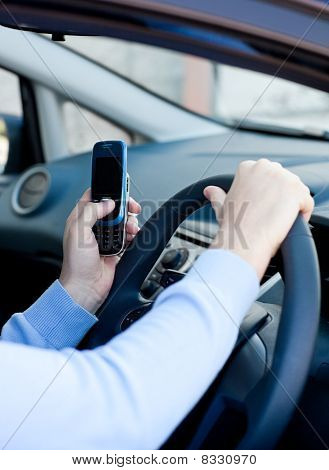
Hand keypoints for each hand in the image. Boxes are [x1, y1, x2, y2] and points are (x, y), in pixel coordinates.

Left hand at [59, 189, 140, 312]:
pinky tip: (132, 236)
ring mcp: (105, 238)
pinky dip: (133, 235)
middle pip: (113, 208)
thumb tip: (107, 203)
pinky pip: (128, 236)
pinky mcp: (116, 248)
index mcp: (80, 219)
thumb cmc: (76, 265)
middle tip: (132, 208)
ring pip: (122, 221)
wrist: (86, 288)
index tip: (119, 193)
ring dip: (130, 222)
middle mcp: (93, 227)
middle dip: (124, 207)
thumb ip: (91, 212)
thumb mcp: (79, 232)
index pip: (94, 197)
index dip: (107, 193)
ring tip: (131, 228)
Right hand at [204, 159, 313, 279]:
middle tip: (269, 215)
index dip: (267, 194)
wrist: (242, 242)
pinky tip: (286, 224)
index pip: (268, 176)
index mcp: (247, 167)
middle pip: (284, 181)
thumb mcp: (223, 205)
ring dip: (291, 207)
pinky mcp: (298, 191)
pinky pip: (307, 204)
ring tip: (276, 221)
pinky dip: (301, 216)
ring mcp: (283, 177)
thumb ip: (218, 194)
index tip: (261, 207)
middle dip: (281, 197)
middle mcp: (265, 167)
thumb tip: (210, 191)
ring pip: (297, 192)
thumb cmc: (232, 227)